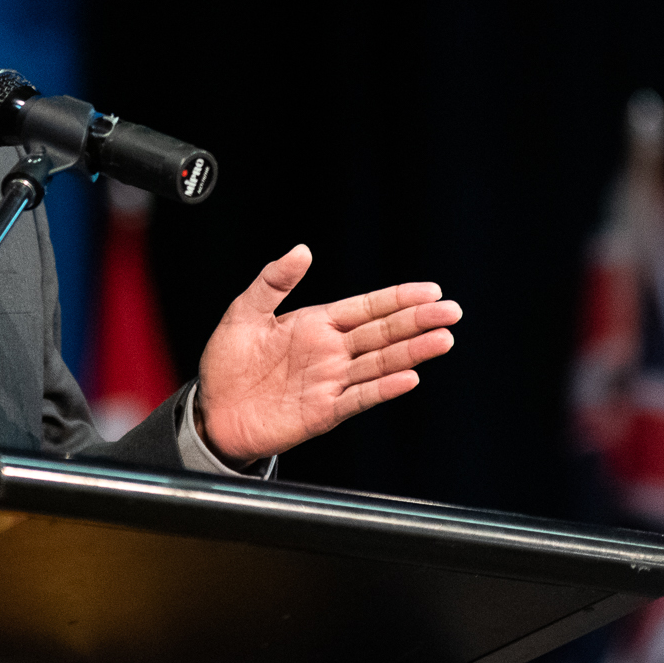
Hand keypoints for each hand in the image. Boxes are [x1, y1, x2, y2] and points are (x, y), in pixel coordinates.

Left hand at [195, 245, 459, 464]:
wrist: (212, 412)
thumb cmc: (227, 364)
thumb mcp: (244, 312)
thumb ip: (273, 282)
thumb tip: (302, 250)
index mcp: (316, 325)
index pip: (367, 307)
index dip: (398, 298)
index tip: (430, 290)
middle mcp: (330, 352)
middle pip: (383, 333)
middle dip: (417, 321)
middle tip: (451, 311)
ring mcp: (330, 382)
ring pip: (380, 363)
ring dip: (411, 352)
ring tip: (442, 340)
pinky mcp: (323, 411)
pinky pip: (359, 397)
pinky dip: (383, 388)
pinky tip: (408, 378)